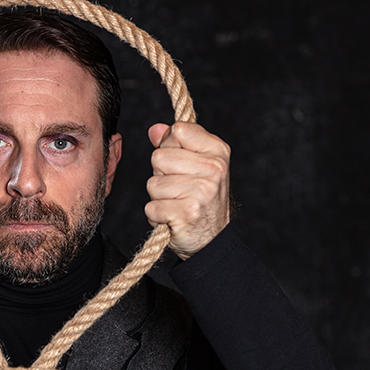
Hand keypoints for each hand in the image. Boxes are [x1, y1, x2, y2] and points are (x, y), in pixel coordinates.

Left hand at [145, 122, 230, 259]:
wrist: (212, 239)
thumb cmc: (202, 199)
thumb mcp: (195, 165)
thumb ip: (174, 144)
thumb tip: (155, 129)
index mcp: (218, 151)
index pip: (177, 130)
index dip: (169, 146)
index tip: (181, 162)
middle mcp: (214, 169)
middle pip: (159, 156)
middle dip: (161, 174)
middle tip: (180, 189)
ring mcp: (201, 191)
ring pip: (153, 183)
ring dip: (158, 197)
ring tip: (177, 203)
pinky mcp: (187, 213)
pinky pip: (151, 207)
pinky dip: (157, 215)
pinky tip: (173, 218)